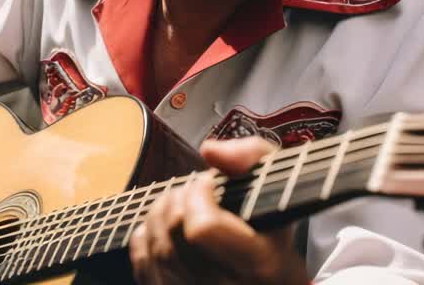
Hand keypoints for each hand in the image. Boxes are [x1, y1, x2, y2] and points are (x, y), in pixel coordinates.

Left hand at [129, 137, 309, 284]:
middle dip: (176, 200)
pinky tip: (162, 228)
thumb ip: (250, 155)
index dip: (198, 196)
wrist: (275, 277)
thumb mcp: (278, 184)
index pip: (202, 228)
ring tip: (178, 203)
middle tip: (191, 191)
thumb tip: (209, 151)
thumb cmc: (273, 225)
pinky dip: (145, 241)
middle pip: (173, 239)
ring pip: (155, 254)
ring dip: (158, 216)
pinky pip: (145, 269)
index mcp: (259, 264)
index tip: (208, 184)